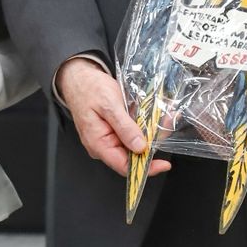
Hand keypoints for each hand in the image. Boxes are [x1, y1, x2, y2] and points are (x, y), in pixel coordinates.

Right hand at [56, 57, 170, 178]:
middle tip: (167, 129)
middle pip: (132, 156)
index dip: (145, 168)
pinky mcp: (115, 129)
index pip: (124, 167)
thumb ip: (124, 127)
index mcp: (99, 144)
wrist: (79, 77)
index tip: (164, 164)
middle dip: (152, 145)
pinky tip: (154, 117)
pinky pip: (132, 133)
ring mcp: (110, 138)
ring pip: (135, 144)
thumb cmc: (89, 89)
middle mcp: (104, 145)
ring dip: (150, 134)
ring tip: (165, 119)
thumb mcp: (109, 105)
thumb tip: (140, 147)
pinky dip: (144, 127)